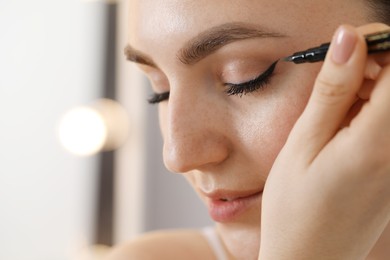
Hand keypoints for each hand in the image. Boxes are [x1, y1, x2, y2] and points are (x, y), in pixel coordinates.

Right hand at [259, 24, 389, 259]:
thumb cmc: (294, 207)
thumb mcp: (302, 144)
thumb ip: (332, 92)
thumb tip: (349, 40)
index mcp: (378, 142)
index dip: (378, 45)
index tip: (344, 47)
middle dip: (371, 67)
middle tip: (329, 80)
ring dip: (368, 91)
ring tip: (329, 113)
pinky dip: (370, 113)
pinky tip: (341, 129)